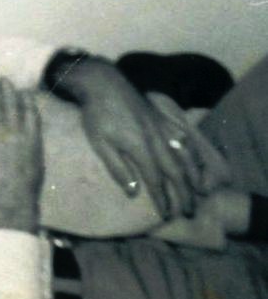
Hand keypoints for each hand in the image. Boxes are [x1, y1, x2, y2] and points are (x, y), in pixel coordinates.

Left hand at [75, 62, 202, 218]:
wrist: (103, 83)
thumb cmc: (97, 114)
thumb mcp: (101, 144)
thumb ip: (118, 169)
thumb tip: (133, 192)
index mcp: (141, 148)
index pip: (156, 180)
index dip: (163, 199)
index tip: (167, 215)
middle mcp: (157, 139)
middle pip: (176, 172)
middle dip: (184, 194)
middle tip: (189, 212)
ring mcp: (162, 126)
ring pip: (185, 155)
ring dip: (194, 175)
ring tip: (200, 191)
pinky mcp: (162, 117)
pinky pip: (184, 137)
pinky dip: (192, 151)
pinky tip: (195, 159)